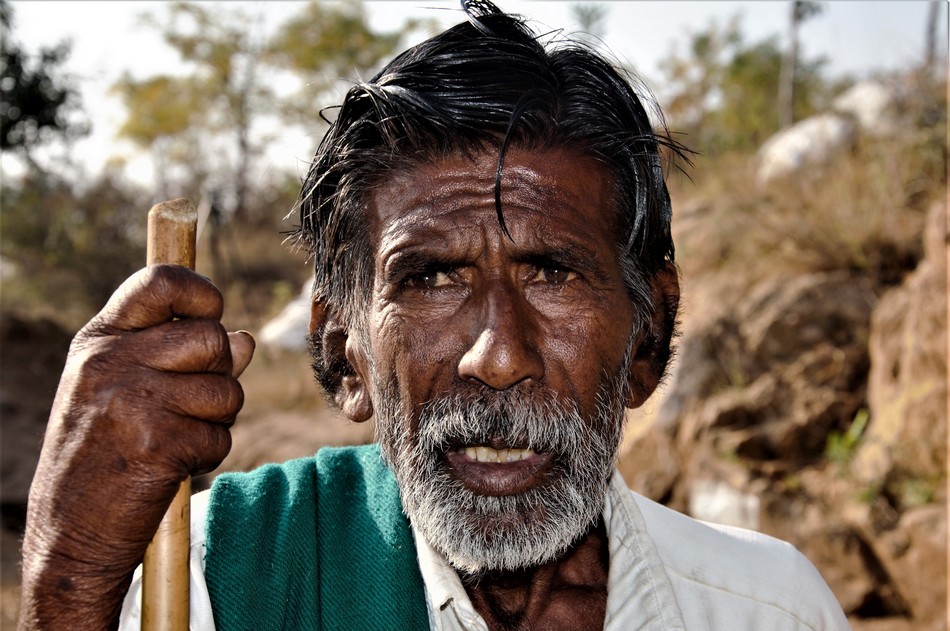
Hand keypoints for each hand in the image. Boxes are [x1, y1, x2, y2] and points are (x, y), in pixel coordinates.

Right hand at [18, 265, 254, 628]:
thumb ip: (187, 359)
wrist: (68, 531)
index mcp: (100, 340)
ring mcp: (133, 401)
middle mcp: (111, 361)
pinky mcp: (157, 443)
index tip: (210, 314)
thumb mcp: (127, 391)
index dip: (202, 293)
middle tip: (187, 407)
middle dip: (218, 375)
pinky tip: (170, 466)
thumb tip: (246, 339)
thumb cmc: (103, 454)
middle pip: (212, 338)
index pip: (161, 281)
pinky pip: (221, 435)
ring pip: (227, 390)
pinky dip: (208, 455)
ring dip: (215, 421)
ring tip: (173, 439)